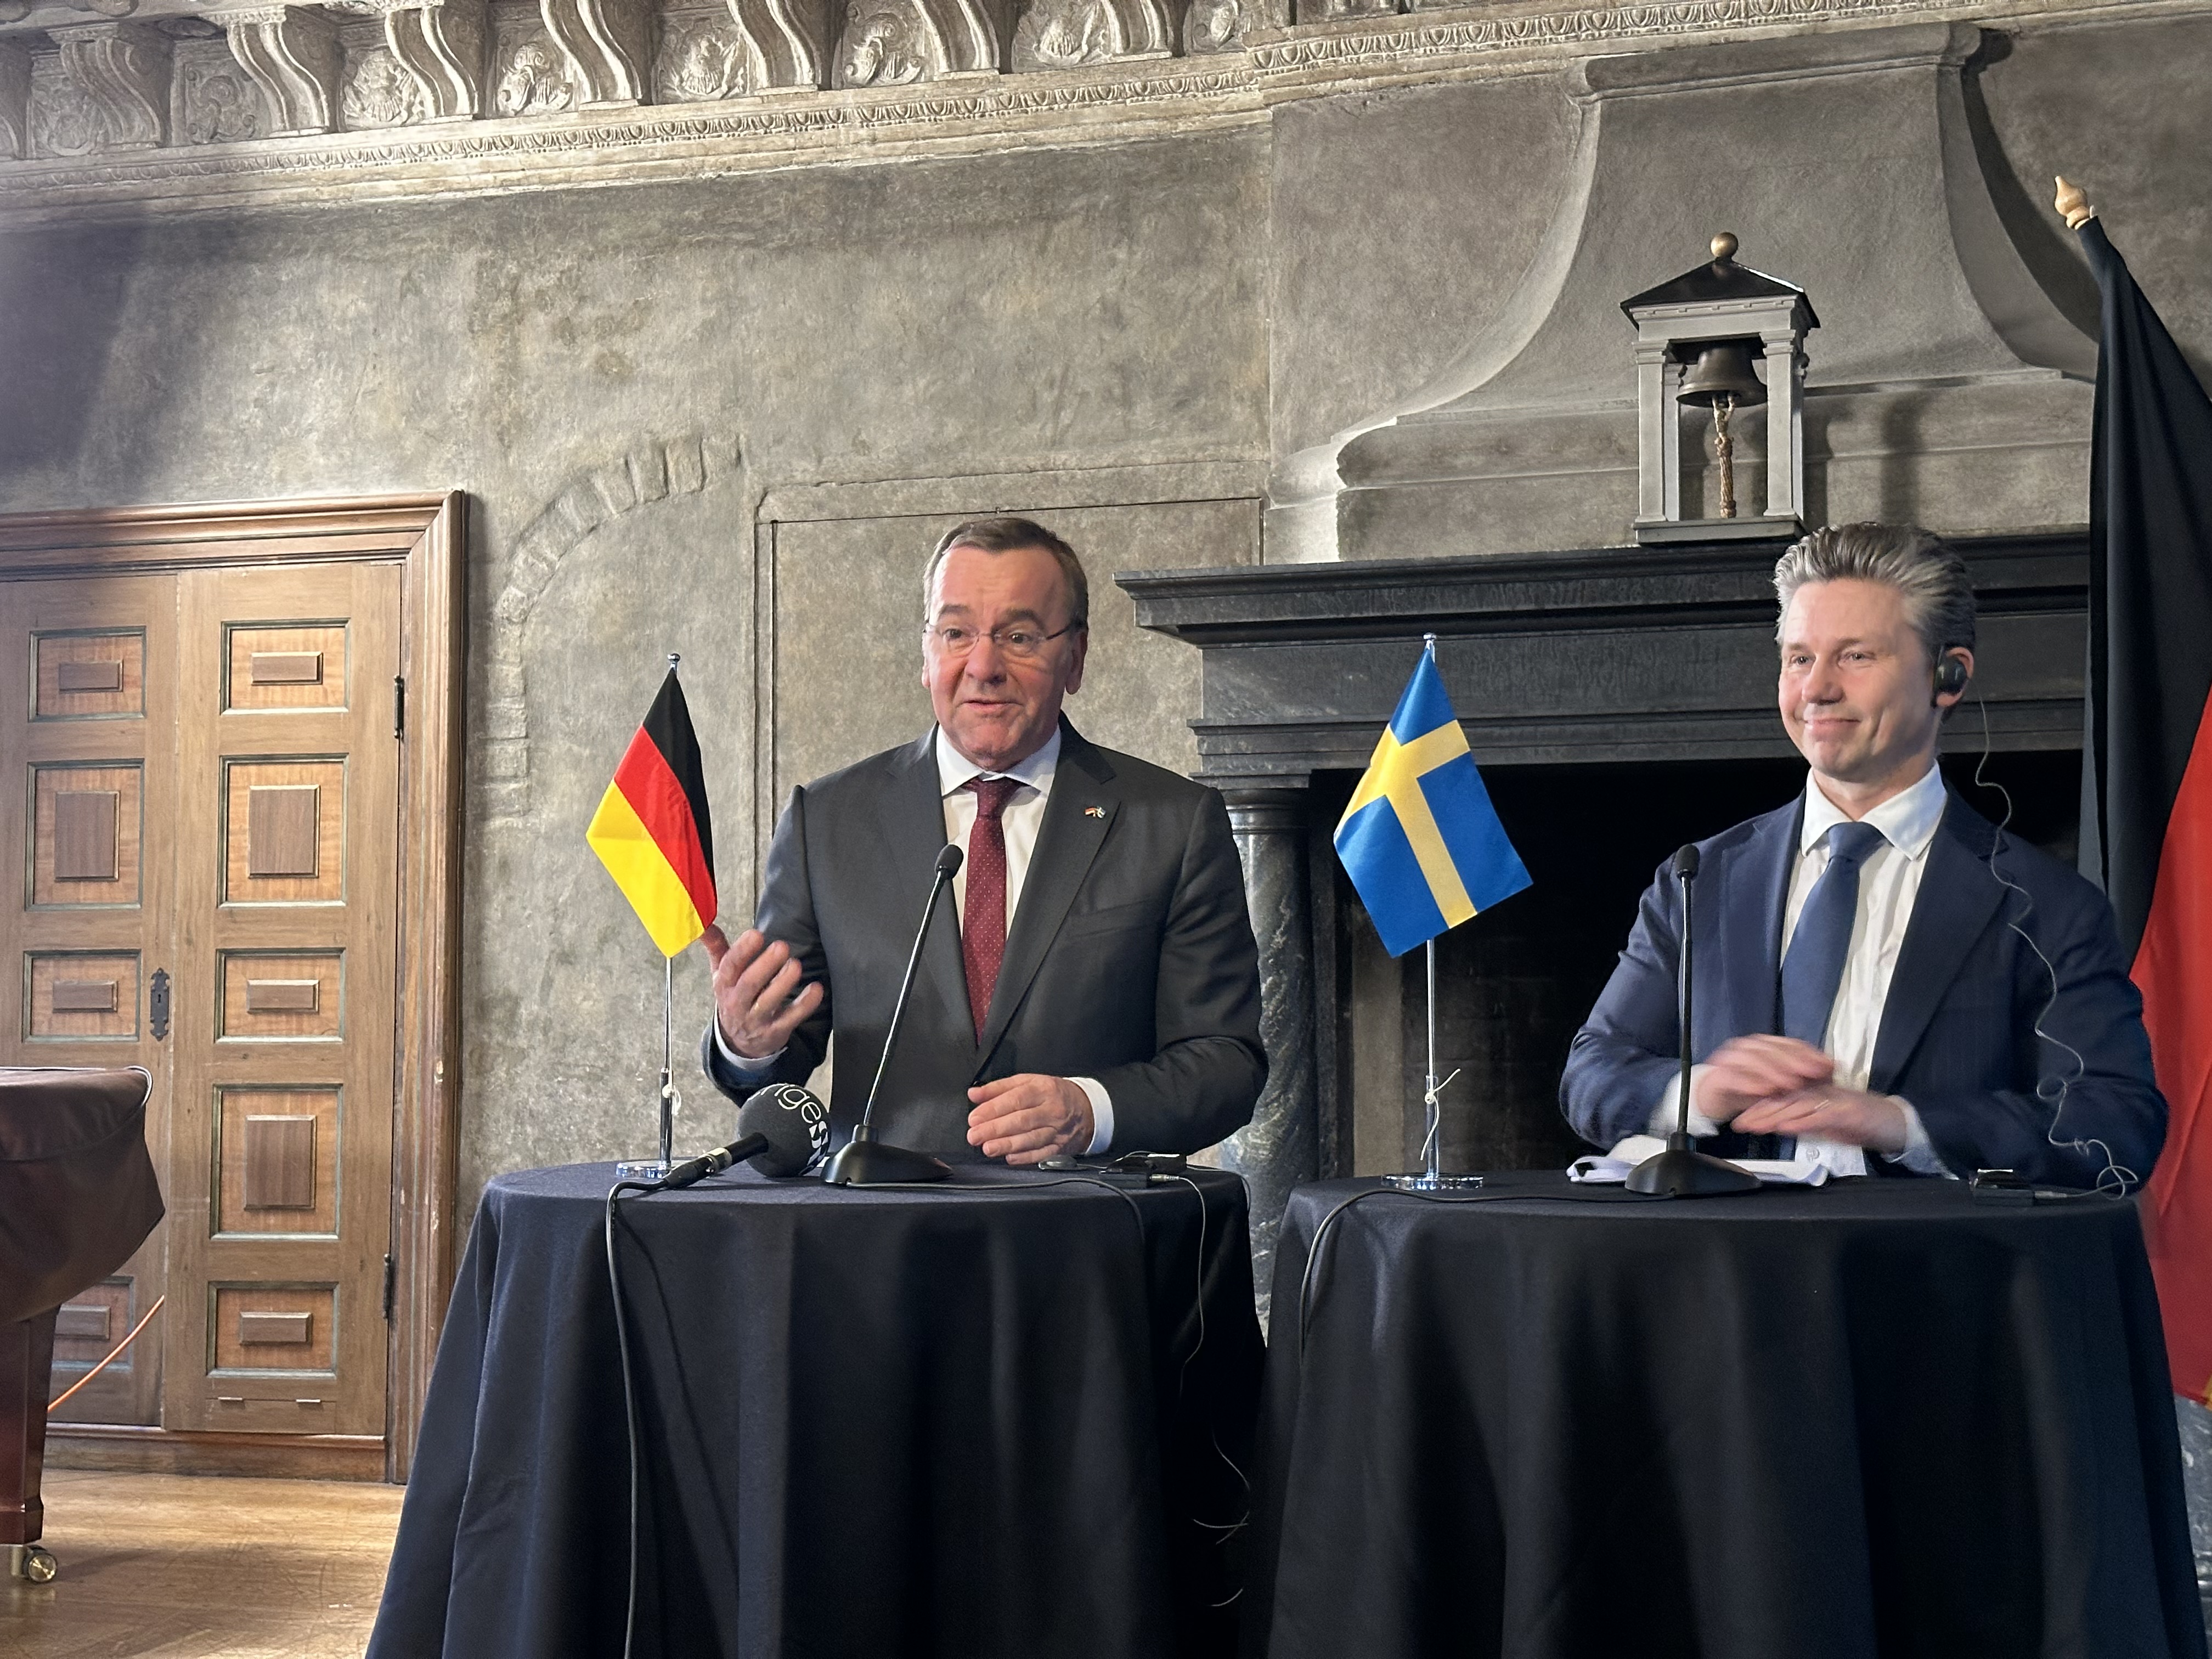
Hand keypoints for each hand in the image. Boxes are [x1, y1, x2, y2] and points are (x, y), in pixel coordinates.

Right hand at [702, 925, 822, 1059]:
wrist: (739, 1041)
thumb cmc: (734, 997)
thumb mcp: (721, 974)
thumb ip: (716, 946)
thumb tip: (703, 920)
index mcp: (724, 984)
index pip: (730, 966)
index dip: (742, 950)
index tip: (756, 934)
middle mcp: (737, 1002)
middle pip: (749, 984)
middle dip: (765, 965)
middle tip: (782, 946)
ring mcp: (756, 1019)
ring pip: (768, 1002)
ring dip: (783, 983)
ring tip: (796, 965)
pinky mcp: (774, 1031)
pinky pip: (790, 1018)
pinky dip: (805, 1005)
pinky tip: (816, 989)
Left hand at [967, 1074, 1093, 1165]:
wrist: (1085, 1109)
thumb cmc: (1052, 1094)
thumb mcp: (1028, 1082)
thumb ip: (999, 1088)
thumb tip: (975, 1094)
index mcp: (1042, 1089)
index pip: (1016, 1099)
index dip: (993, 1109)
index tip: (975, 1118)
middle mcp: (1051, 1110)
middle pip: (1021, 1120)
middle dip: (995, 1129)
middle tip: (975, 1136)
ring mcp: (1057, 1130)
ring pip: (1030, 1139)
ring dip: (1007, 1145)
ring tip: (988, 1148)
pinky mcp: (1060, 1147)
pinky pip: (1041, 1154)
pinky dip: (1024, 1157)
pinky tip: (1009, 1157)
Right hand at [1693, 1035, 1834, 1124]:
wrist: (1718, 1096)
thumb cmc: (1752, 1087)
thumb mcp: (1781, 1083)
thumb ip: (1804, 1074)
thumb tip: (1833, 1066)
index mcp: (1765, 1044)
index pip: (1789, 1044)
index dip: (1809, 1054)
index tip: (1828, 1065)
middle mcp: (1748, 1047)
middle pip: (1772, 1049)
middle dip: (1794, 1061)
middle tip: (1812, 1074)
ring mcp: (1730, 1059)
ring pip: (1752, 1059)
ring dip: (1772, 1071)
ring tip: (1790, 1084)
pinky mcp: (1718, 1076)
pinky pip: (1733, 1077)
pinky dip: (1749, 1084)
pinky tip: (1764, 1092)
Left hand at [1732, 1085, 1908, 1153]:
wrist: (1898, 1124)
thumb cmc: (1863, 1124)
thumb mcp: (1828, 1125)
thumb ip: (1805, 1122)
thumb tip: (1779, 1124)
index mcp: (1817, 1094)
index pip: (1783, 1097)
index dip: (1759, 1107)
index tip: (1739, 1119)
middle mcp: (1823, 1093)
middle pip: (1785, 1099)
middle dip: (1759, 1111)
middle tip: (1738, 1123)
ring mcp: (1836, 1101)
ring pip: (1799, 1105)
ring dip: (1774, 1115)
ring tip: (1755, 1125)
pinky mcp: (1849, 1112)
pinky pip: (1822, 1115)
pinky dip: (1803, 1121)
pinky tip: (1786, 1127)